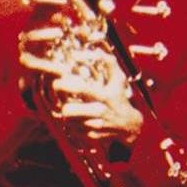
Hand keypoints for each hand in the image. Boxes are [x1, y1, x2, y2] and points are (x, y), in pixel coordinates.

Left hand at [20, 47, 143, 145]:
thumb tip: (97, 50)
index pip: (80, 89)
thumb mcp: (118, 80)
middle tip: (62, 100)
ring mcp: (94, 125)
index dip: (64, 85)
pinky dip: (71, 124)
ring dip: (66, 115)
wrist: (130, 126)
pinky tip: (78, 119)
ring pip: (68, 121)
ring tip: (72, 109)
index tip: (57, 82)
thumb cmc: (120, 98)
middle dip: (62, 105)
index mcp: (104, 95)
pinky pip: (72, 130)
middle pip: (69, 110)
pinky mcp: (90, 136)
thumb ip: (109, 63)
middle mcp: (99, 111)